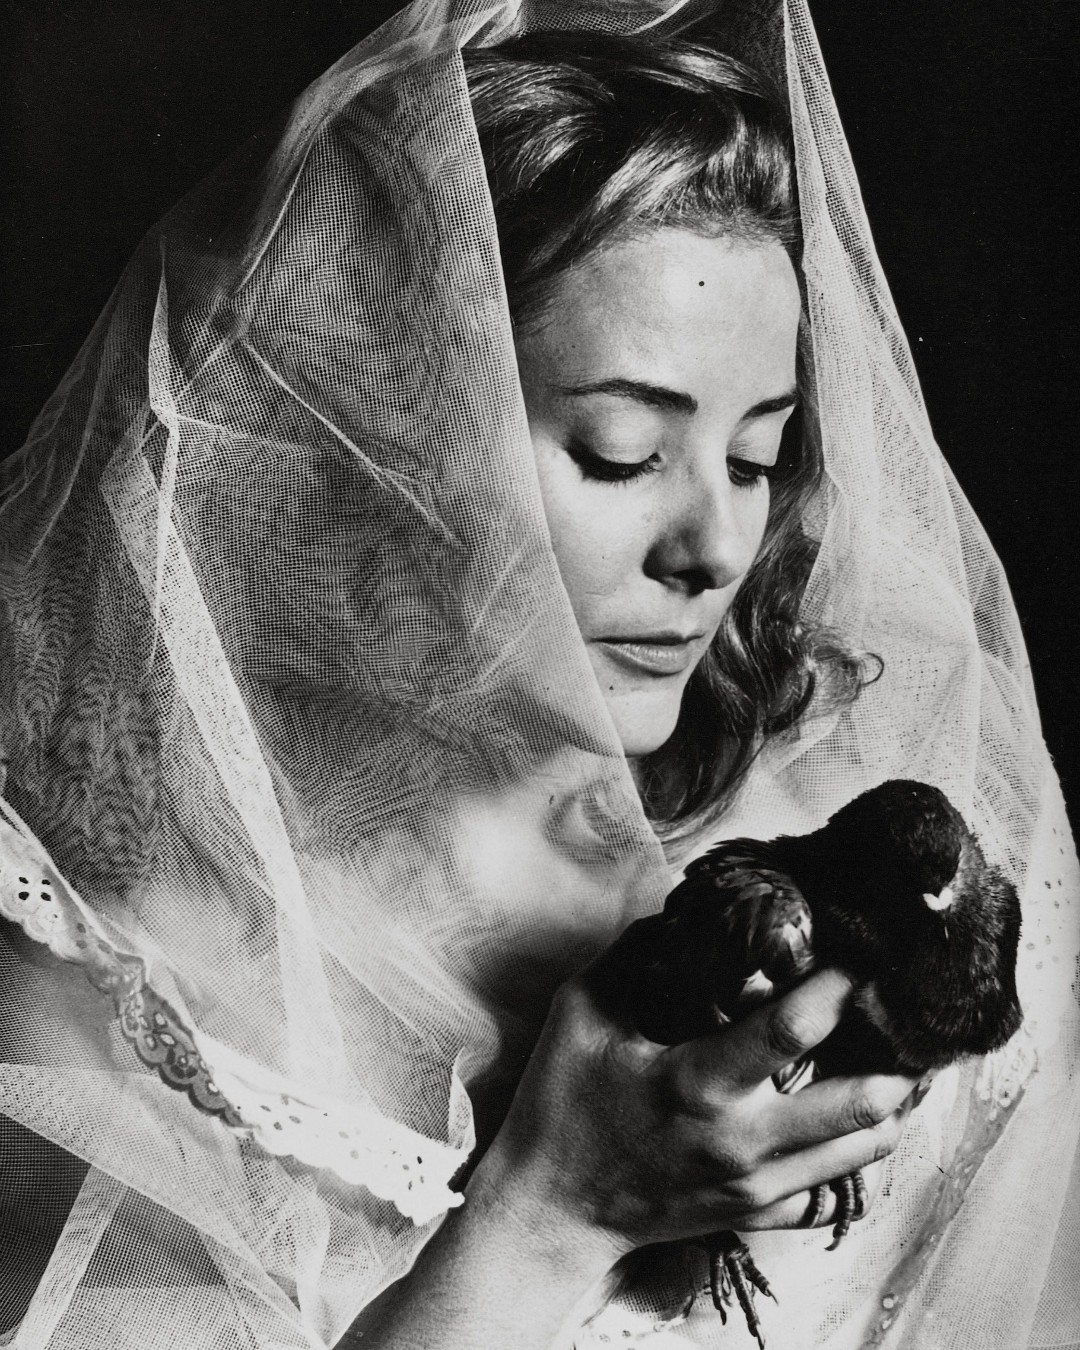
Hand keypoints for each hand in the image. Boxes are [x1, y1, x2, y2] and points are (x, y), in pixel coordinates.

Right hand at [469, 966, 914, 1275]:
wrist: (551, 1211)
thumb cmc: (562, 1108)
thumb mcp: (581, 1015)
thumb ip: (633, 957)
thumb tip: (683, 915)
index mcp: (696, 1083)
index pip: (790, 1030)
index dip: (836, 987)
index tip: (862, 954)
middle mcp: (740, 1141)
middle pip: (857, 1104)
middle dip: (900, 1059)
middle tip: (914, 1015)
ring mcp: (754, 1186)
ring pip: (862, 1151)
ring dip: (894, 1105)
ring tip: (909, 1059)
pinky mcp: (755, 1215)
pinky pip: (833, 1191)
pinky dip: (858, 1154)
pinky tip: (862, 1120)